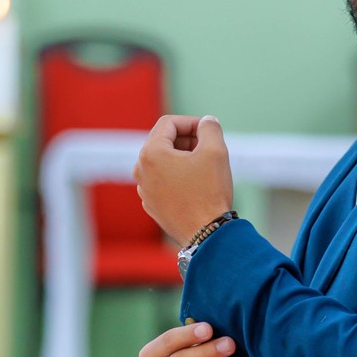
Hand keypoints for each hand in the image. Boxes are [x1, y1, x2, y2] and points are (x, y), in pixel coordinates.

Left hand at [133, 114, 233, 247]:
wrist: (206, 235)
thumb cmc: (209, 193)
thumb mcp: (216, 152)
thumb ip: (210, 128)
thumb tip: (207, 122)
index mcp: (151, 153)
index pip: (169, 123)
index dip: (191, 122)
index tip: (208, 131)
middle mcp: (141, 170)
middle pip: (163, 142)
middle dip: (186, 140)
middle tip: (208, 148)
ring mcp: (144, 190)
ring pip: (163, 163)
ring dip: (183, 159)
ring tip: (204, 168)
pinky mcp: (152, 205)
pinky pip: (163, 182)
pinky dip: (178, 177)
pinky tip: (196, 186)